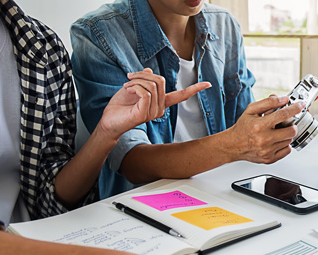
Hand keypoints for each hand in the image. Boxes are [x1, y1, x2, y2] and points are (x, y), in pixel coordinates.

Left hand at [96, 68, 210, 140]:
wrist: (109, 121)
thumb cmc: (120, 106)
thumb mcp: (132, 87)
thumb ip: (143, 80)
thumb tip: (149, 69)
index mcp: (161, 102)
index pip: (182, 95)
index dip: (195, 89)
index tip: (208, 84)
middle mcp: (161, 108)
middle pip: (160, 80)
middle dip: (143, 74)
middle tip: (129, 77)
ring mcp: (154, 113)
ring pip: (152, 86)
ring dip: (135, 81)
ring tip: (126, 86)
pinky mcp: (145, 115)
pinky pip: (145, 93)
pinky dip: (134, 87)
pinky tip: (127, 91)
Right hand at [222, 95, 305, 163]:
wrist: (233, 146)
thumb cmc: (242, 128)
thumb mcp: (252, 110)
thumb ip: (268, 102)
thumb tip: (284, 99)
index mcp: (259, 125)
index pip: (283, 115)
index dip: (295, 109)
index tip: (301, 105)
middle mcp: (264, 139)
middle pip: (291, 131)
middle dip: (292, 125)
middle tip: (288, 123)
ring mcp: (267, 151)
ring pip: (289, 141)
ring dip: (287, 134)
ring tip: (277, 132)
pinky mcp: (270, 159)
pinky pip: (287, 151)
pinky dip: (285, 144)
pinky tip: (277, 141)